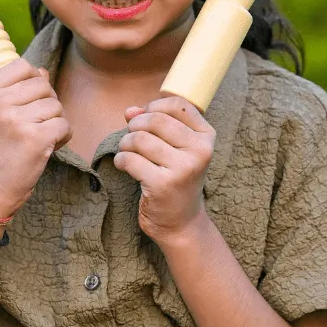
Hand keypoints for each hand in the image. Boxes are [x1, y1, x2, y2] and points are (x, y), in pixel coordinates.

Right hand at [0, 59, 71, 219]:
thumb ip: (18, 90)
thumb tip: (42, 71)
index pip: (22, 66)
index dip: (33, 83)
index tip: (26, 105)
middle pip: (43, 85)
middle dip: (47, 104)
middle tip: (34, 126)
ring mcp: (16, 120)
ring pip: (56, 105)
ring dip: (55, 122)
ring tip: (38, 138)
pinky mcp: (35, 138)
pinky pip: (65, 124)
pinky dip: (63, 137)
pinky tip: (48, 148)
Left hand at [113, 95, 214, 245]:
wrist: (181, 222)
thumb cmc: (176, 180)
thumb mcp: (175, 149)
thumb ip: (155, 124)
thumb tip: (130, 110)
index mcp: (206, 137)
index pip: (177, 104)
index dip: (153, 107)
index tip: (144, 121)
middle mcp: (200, 151)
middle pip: (155, 119)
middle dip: (134, 126)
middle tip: (131, 140)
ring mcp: (183, 168)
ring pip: (140, 138)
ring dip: (125, 143)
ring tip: (127, 153)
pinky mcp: (162, 184)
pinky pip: (130, 159)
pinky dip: (120, 160)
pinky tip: (124, 166)